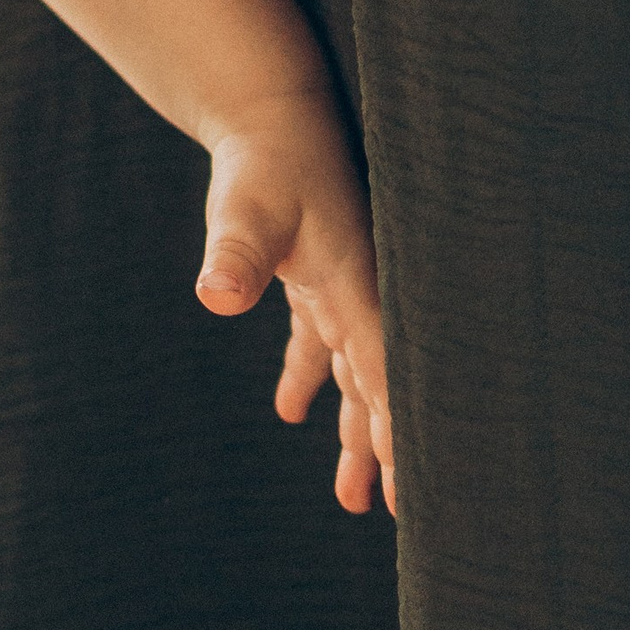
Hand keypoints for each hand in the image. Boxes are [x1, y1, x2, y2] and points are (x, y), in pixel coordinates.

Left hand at [196, 90, 395, 515]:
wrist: (269, 113)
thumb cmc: (262, 162)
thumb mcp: (247, 207)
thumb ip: (235, 254)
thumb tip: (216, 296)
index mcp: (363, 289)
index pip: (388, 376)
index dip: (402, 433)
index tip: (412, 488)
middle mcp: (364, 294)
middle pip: (382, 388)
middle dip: (389, 452)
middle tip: (398, 517)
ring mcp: (343, 286)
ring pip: (356, 374)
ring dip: (355, 431)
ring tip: (354, 497)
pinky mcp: (317, 278)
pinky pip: (322, 343)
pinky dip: (313, 378)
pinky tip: (292, 410)